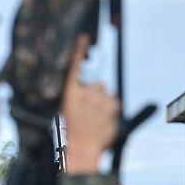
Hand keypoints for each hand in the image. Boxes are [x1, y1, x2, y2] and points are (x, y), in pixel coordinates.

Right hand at [60, 34, 120, 173]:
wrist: (84, 147)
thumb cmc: (75, 131)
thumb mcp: (69, 110)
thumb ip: (80, 96)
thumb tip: (94, 87)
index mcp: (70, 92)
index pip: (74, 67)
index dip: (79, 50)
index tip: (83, 37)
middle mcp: (84, 92)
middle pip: (98, 84)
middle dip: (97, 94)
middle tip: (91, 112)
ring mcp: (98, 98)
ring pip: (107, 93)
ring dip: (105, 103)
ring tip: (97, 118)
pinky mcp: (112, 105)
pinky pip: (115, 102)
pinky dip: (112, 110)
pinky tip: (104, 120)